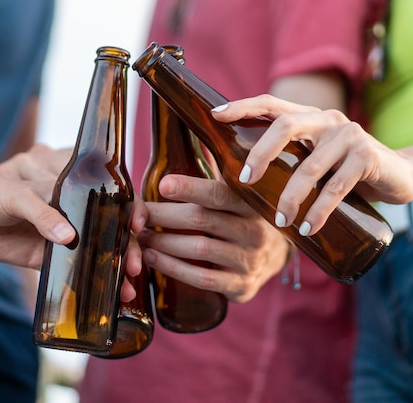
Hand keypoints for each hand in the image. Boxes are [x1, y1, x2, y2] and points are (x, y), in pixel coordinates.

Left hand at [0, 144, 145, 301]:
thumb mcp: (13, 193)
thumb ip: (40, 211)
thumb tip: (69, 237)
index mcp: (71, 178)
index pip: (110, 190)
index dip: (130, 205)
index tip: (137, 223)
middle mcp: (75, 205)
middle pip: (112, 222)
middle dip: (127, 244)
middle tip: (132, 264)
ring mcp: (66, 231)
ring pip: (100, 247)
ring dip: (116, 265)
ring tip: (126, 285)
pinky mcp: (52, 255)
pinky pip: (77, 268)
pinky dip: (94, 281)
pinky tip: (111, 294)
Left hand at [139, 174, 291, 302]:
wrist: (274, 257)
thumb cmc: (242, 217)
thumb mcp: (237, 194)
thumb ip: (216, 170)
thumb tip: (195, 127)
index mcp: (251, 203)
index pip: (219, 193)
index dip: (190, 188)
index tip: (162, 184)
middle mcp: (254, 231)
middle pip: (203, 220)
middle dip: (165, 216)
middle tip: (139, 215)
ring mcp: (249, 260)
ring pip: (200, 249)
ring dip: (164, 243)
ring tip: (140, 237)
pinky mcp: (241, 285)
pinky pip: (202, 277)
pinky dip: (173, 268)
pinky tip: (153, 259)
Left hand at [211, 95, 412, 235]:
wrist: (401, 175)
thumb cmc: (347, 171)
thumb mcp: (316, 160)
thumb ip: (291, 159)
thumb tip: (244, 181)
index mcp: (310, 117)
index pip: (271, 104)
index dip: (243, 106)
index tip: (216, 116)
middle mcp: (327, 120)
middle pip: (284, 127)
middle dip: (259, 154)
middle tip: (244, 181)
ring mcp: (349, 135)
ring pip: (308, 166)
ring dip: (290, 198)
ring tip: (280, 223)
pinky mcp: (367, 157)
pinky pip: (335, 187)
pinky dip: (319, 211)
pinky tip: (308, 228)